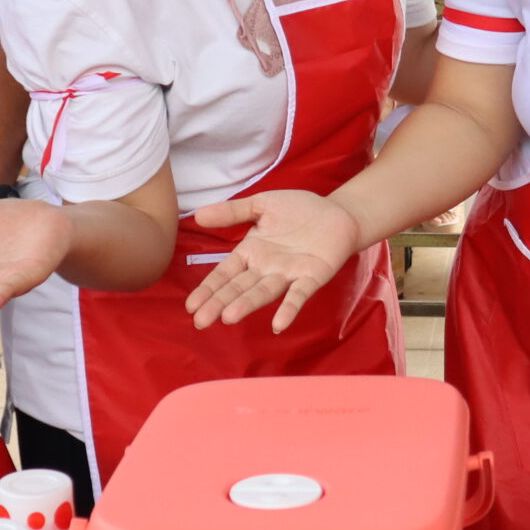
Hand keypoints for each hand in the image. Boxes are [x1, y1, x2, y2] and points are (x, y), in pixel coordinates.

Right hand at [186, 190, 360, 331]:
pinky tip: (278, 325)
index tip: (190, 306)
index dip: (208, 288)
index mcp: (252, 252)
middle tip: (201, 322)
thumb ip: (232, 212)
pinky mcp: (312, 277)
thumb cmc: (300, 210)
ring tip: (228, 318)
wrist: (338, 213)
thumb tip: (197, 215)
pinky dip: (288, 309)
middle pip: (238, 288)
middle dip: (219, 303)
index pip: (225, 273)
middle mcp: (266, 268)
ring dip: (246, 305)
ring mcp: (288, 274)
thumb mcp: (262, 205)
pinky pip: (298, 295)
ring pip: (263, 292)